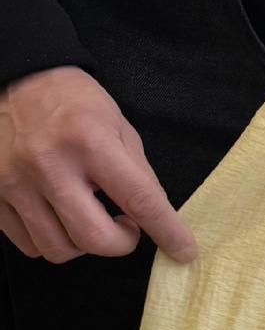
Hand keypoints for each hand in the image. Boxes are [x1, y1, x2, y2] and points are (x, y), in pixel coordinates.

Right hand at [0, 66, 196, 264]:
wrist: (15, 79)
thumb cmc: (72, 102)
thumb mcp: (117, 125)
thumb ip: (139, 173)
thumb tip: (156, 218)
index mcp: (88, 140)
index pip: (139, 199)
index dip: (167, 232)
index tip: (183, 251)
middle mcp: (48, 164)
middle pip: (93, 239)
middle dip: (121, 243)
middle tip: (126, 226)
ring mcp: (14, 183)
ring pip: (59, 249)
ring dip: (84, 244)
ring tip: (89, 215)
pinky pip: (29, 245)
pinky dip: (53, 239)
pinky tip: (59, 215)